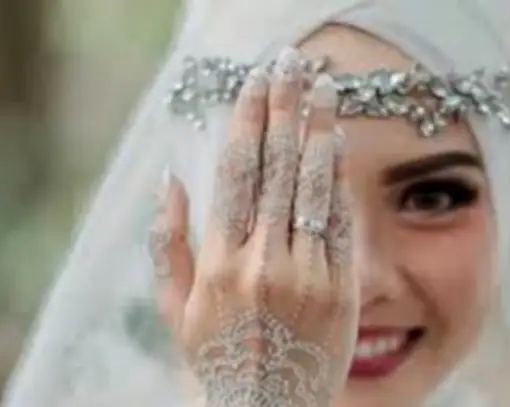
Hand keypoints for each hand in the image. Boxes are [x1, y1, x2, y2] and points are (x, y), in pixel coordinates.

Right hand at [149, 48, 357, 406]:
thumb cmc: (219, 358)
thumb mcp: (177, 308)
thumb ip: (168, 244)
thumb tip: (171, 181)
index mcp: (218, 263)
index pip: (235, 174)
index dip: (247, 122)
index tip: (255, 85)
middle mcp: (263, 262)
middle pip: (276, 168)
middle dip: (285, 109)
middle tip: (294, 67)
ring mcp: (307, 274)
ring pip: (312, 188)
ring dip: (318, 131)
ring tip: (325, 91)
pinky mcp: (341, 289)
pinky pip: (340, 224)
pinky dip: (338, 181)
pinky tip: (338, 146)